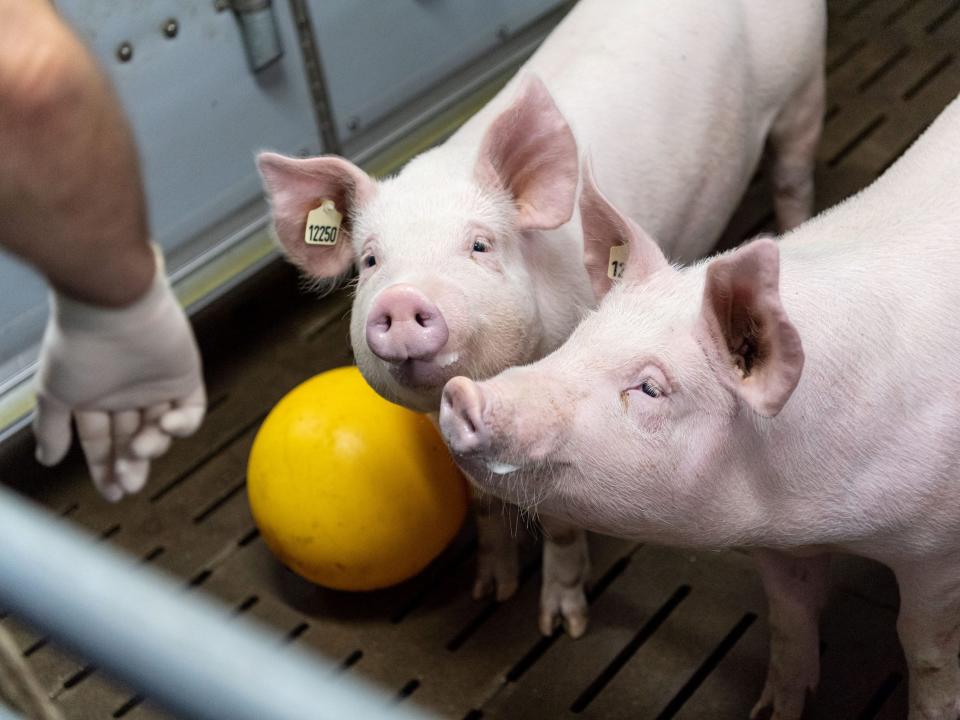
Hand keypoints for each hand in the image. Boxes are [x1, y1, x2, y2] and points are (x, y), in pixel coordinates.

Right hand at [32, 246, 205, 500]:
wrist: (112, 306)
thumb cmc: (78, 345)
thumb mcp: (54, 393)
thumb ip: (51, 428)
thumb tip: (47, 460)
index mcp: (94, 397)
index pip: (101, 441)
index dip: (105, 468)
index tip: (111, 494)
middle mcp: (126, 393)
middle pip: (131, 440)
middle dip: (130, 465)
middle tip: (127, 485)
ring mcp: (157, 385)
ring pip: (160, 431)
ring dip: (152, 447)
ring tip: (140, 448)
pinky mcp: (185, 376)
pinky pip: (191, 412)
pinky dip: (182, 426)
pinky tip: (165, 423)